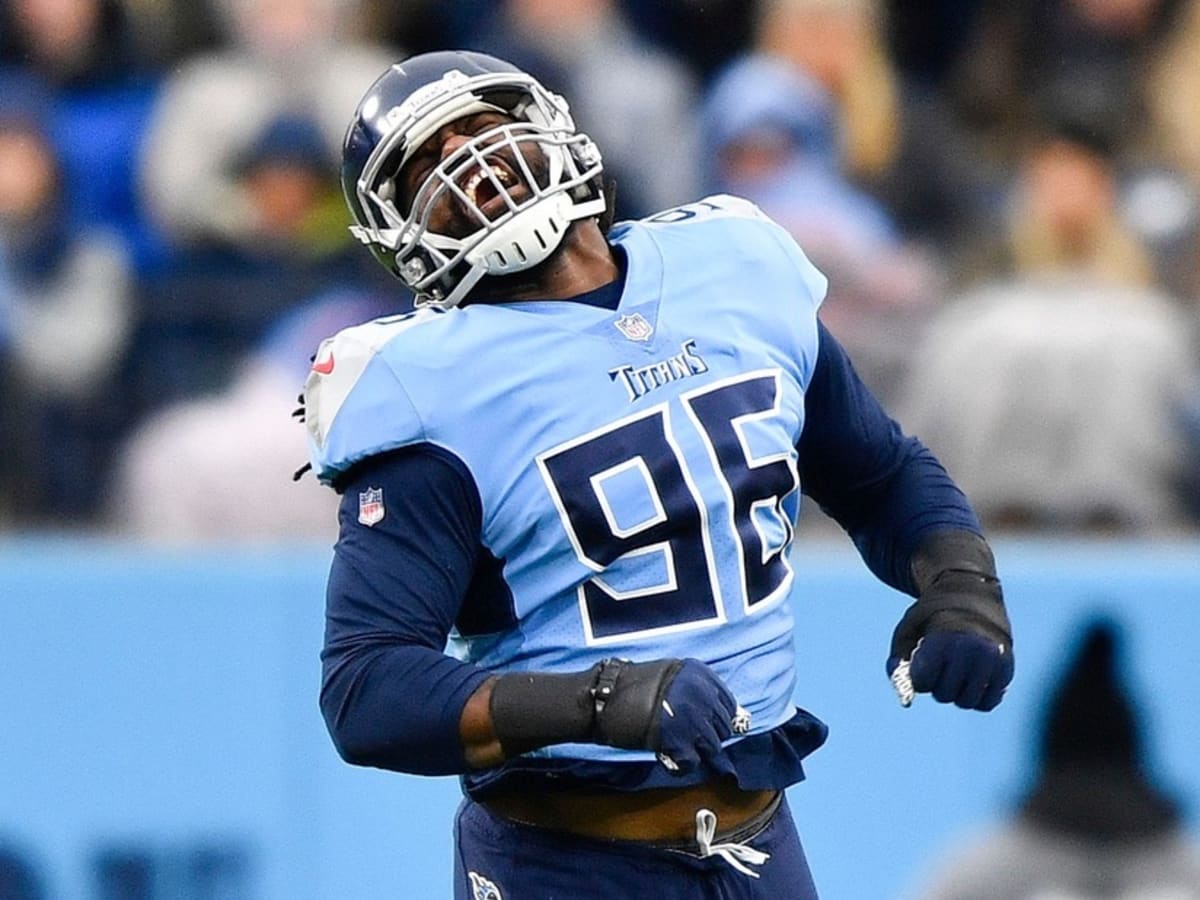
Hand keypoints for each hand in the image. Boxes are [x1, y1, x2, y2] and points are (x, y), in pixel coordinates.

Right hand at [592, 658, 743, 774]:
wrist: (603, 697)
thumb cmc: (631, 684)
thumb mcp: (669, 674)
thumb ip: (695, 689)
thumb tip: (720, 711)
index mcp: (699, 675)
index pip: (728, 703)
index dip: (719, 716)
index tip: (709, 724)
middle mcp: (700, 695)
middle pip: (723, 726)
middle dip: (710, 734)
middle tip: (691, 737)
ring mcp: (691, 719)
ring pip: (712, 746)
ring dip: (697, 749)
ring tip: (679, 746)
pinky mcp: (678, 742)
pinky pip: (694, 762)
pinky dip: (683, 765)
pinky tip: (671, 758)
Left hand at [887, 583, 1012, 710]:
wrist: (970, 598)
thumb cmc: (932, 619)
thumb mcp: (907, 632)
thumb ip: (897, 664)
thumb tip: (907, 701)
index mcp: (941, 640)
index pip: (923, 682)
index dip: (918, 677)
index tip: (923, 661)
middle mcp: (968, 651)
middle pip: (944, 695)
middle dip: (936, 686)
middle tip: (940, 667)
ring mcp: (990, 661)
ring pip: (967, 702)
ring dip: (956, 695)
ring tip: (955, 673)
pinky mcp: (1006, 669)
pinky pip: (988, 703)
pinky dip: (977, 698)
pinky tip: (971, 681)